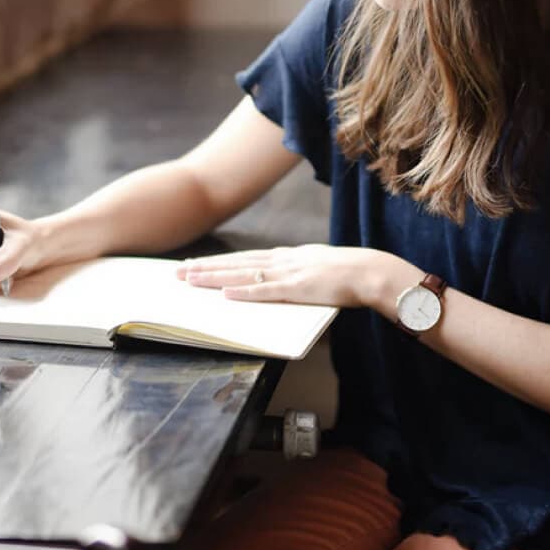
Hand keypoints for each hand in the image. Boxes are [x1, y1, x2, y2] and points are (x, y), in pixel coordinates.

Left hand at [178, 245, 389, 308]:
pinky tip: (225, 293)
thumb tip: (283, 280)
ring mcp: (288, 273)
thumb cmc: (350, 274)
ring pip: (243, 274)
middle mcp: (282, 261)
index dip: (218, 262)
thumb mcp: (317, 267)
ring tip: (190, 279)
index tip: (195, 264)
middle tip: (178, 272)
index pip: (244, 258)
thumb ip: (297, 272)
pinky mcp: (297, 289)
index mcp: (287, 256)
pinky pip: (265, 291)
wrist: (372, 271)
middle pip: (235, 263)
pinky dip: (244, 292)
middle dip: (205, 267)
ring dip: (215, 277)